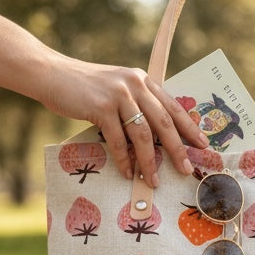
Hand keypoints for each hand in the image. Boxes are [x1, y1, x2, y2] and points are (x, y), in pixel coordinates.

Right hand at [35, 54, 207, 185]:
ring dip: (150, 161)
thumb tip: (153, 136)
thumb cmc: (84, 87)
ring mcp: (118, 95)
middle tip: (186, 169)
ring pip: (143, 134)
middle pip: (164, 122)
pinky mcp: (101, 107)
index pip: (172, 106)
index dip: (189, 127)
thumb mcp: (116, 88)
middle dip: (177, 149)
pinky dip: (124, 159)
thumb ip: (134, 103)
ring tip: (153, 180)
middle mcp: (135, 84)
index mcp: (142, 79)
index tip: (202, 145)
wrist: (52, 74)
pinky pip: (118, 140)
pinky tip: (127, 173)